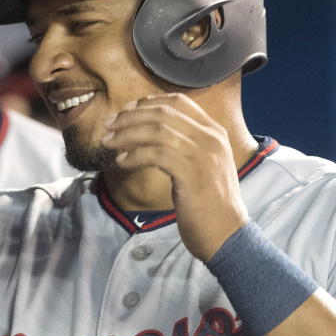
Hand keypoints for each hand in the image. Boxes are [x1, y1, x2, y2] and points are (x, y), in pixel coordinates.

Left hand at [102, 93, 248, 260]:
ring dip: (127, 134)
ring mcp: (203, 154)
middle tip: (109, 124)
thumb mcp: (202, 165)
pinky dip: (134, 155)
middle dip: (130, 116)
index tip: (126, 109)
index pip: (179, 102)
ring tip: (108, 142)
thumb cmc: (209, 203)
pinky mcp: (191, 173)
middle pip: (164, 113)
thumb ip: (185, 145)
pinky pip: (155, 154)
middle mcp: (211, 138)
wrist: (227, 234)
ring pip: (157, 130)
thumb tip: (148, 132)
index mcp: (214, 132)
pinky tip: (121, 162)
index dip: (148, 102)